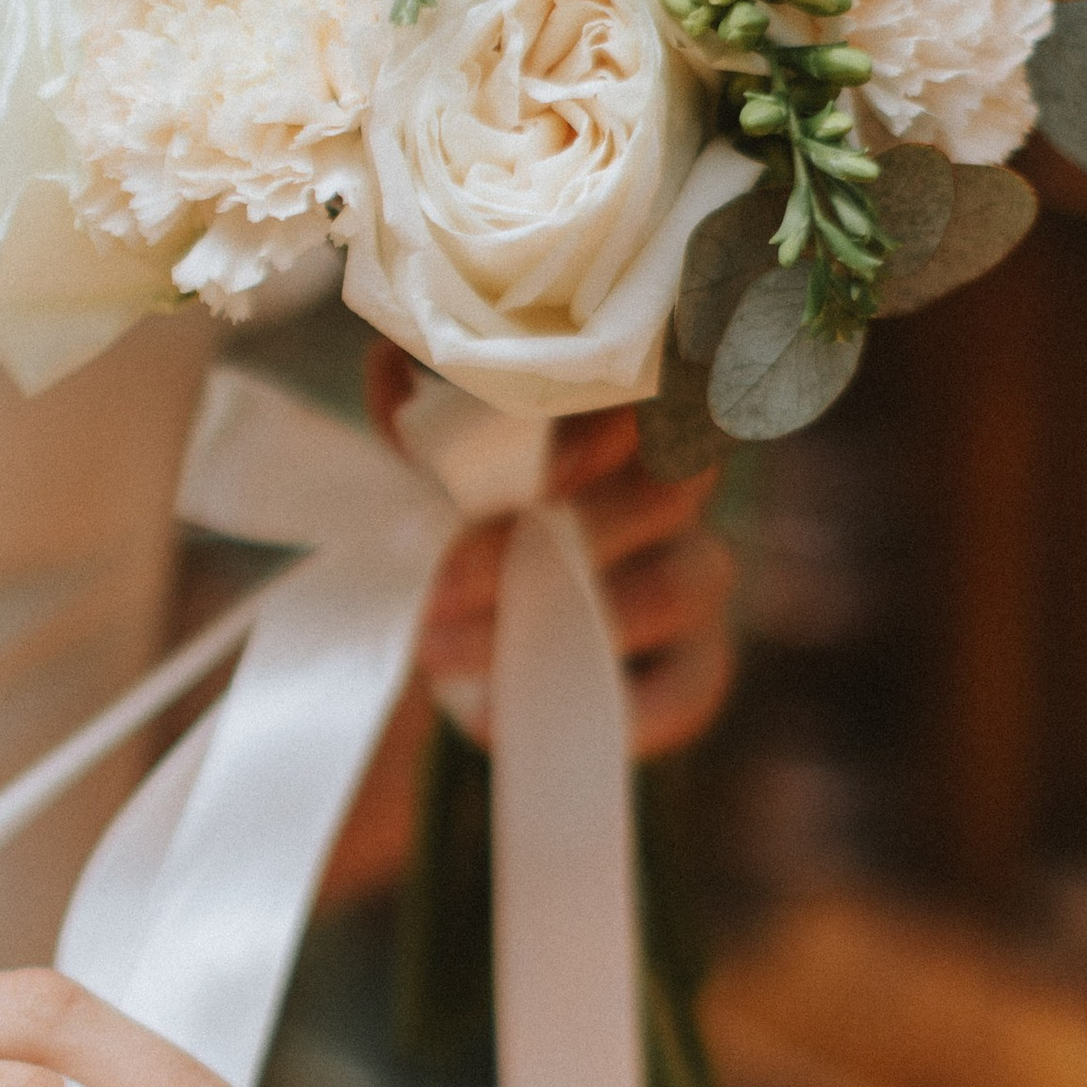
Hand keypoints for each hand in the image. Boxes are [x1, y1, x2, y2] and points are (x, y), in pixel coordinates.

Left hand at [368, 349, 736, 762]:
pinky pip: (688, 691)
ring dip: (555, 625)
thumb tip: (391, 369)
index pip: (657, 400)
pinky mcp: (696, 670)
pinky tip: (499, 717)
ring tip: (439, 651)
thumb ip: (421, 419)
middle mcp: (675, 492)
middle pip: (669, 492)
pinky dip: (604, 712)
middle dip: (554, 540)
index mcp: (621, 427)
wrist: (459, 635)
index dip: (610, 432)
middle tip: (443, 583)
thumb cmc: (459, 527)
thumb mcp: (430, 470)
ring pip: (677, 586)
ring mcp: (695, 579)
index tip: (534, 475)